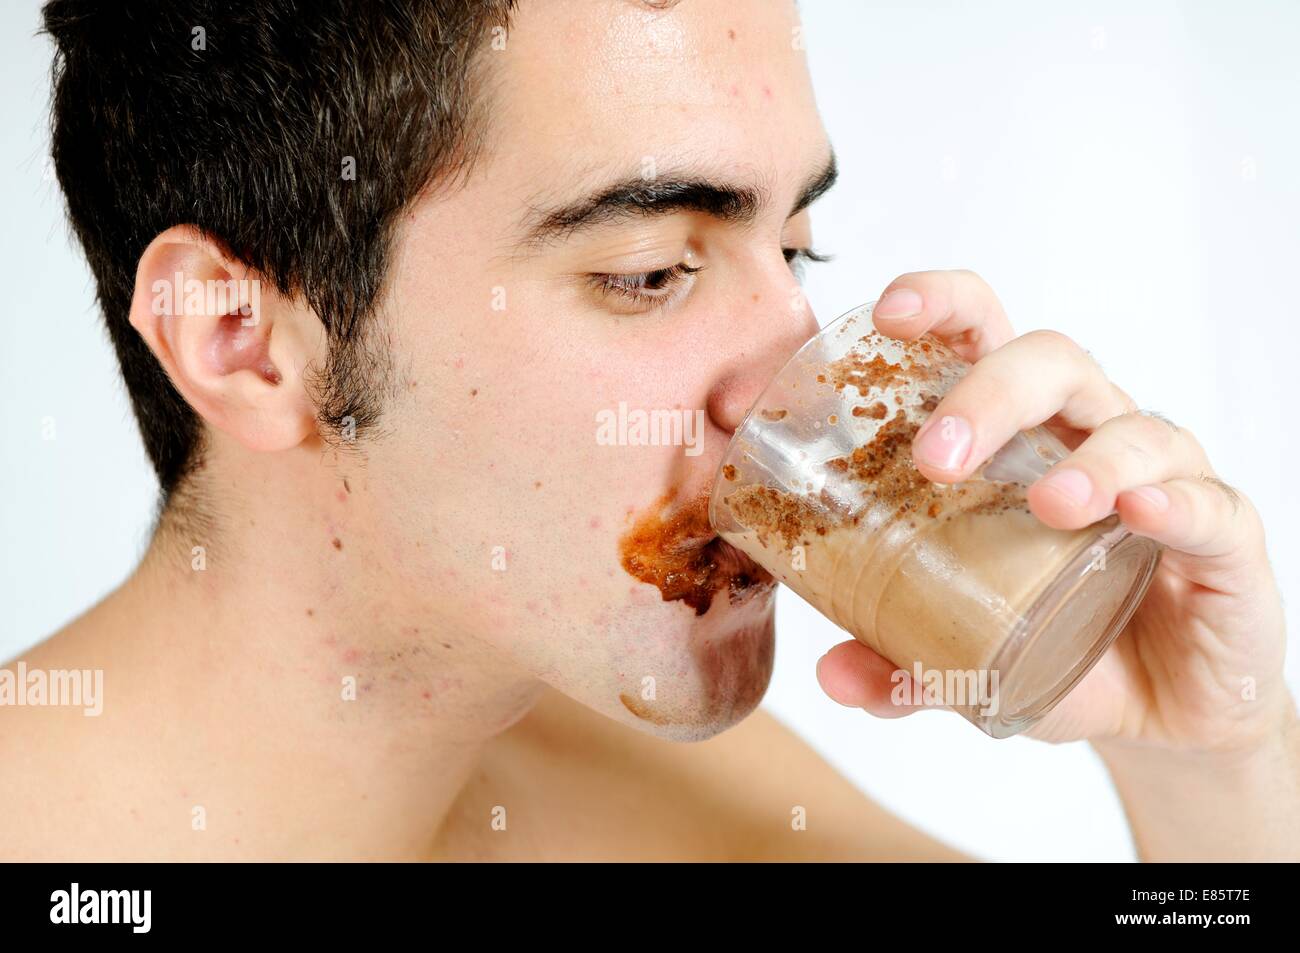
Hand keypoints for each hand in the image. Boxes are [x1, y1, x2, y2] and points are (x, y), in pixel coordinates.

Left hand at [815, 269, 1292, 754]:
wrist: (1160, 717)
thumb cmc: (1060, 643)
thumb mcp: (969, 661)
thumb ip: (903, 665)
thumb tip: (834, 677)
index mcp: (1019, 437)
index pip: (983, 336)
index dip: (941, 307)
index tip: (889, 315)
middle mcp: (1088, 436)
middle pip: (1050, 363)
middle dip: (990, 395)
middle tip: (938, 458)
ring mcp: (1162, 479)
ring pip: (1133, 428)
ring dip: (1088, 460)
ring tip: (1046, 506)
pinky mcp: (1222, 537)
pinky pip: (1206, 503)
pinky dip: (1173, 503)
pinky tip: (1138, 515)